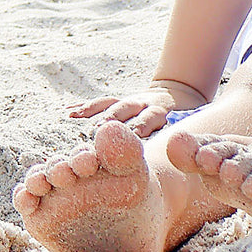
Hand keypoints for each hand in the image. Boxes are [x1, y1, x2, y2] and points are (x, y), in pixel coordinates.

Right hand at [66, 79, 207, 137]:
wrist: (178, 95)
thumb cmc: (180, 124)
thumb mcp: (184, 128)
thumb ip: (175, 139)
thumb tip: (177, 156)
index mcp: (160, 112)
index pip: (147, 119)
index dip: (137, 128)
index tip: (125, 139)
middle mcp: (143, 104)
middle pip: (125, 109)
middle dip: (111, 119)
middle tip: (94, 131)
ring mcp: (129, 101)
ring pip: (110, 104)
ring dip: (93, 112)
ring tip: (74, 120)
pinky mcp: (118, 100)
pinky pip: (99, 103)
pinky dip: (84, 108)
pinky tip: (67, 114)